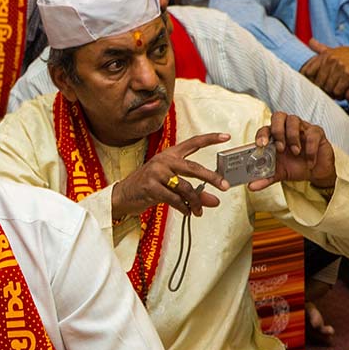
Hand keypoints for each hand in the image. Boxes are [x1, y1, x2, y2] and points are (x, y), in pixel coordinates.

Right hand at [110, 132, 231, 218]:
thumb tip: (214, 200)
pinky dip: (184, 207)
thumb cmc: (147, 187)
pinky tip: (187, 212)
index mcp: (169, 155)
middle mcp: (164, 161)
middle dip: (212, 178)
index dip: (210, 139)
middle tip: (224, 186)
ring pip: (185, 188)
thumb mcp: (171, 186)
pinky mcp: (151, 187)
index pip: (193, 143)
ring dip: (196, 202)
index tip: (225, 137)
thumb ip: (193, 191)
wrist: (123, 195)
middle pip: (194, 167)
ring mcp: (156, 173)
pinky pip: (174, 199)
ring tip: (199, 211)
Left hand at [249, 112, 335, 190]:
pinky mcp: (317, 133)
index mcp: (275, 137)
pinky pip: (313, 133)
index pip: (265, 128)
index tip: (261, 145)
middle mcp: (287, 128)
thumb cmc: (295, 167)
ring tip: (295, 152)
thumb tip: (251, 186)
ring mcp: (302, 128)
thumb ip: (265, 178)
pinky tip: (309, 161)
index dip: (262, 134)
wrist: (315, 173)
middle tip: (279, 148)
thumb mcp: (279, 174)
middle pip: (278, 116)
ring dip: (292, 137)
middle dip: (277, 130)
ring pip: (294, 120)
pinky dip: (310, 148)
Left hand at [300, 39, 348, 96]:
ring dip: (332, 93)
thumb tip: (310, 41)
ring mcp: (339, 66)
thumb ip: (323, 49)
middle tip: (329, 91)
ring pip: (327, 88)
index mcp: (326, 54)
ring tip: (338, 92)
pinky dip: (340, 95)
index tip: (313, 87)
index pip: (306, 72)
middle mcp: (330, 59)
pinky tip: (344, 93)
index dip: (308, 82)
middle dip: (322, 90)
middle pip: (317, 83)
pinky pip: (338, 91)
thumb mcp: (339, 50)